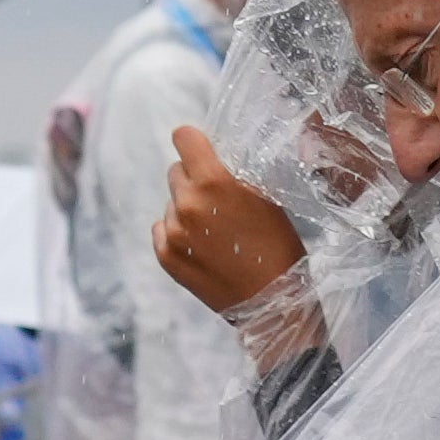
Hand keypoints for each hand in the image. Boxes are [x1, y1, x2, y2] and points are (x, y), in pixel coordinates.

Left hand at [153, 130, 308, 314]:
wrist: (273, 301)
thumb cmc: (277, 246)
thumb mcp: (265, 198)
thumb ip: (234, 175)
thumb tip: (213, 158)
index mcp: (214, 182)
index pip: (183, 138)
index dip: (193, 141)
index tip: (200, 150)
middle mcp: (187, 204)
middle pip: (176, 171)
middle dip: (194, 180)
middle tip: (218, 200)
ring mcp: (174, 232)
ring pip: (171, 203)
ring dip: (187, 209)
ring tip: (215, 231)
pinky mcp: (166, 256)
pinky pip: (162, 229)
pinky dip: (177, 233)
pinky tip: (201, 246)